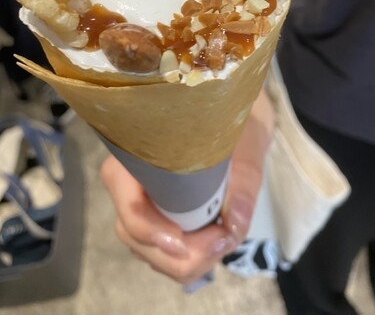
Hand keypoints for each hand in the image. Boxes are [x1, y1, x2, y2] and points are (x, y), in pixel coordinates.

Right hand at [100, 89, 274, 285]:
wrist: (232, 114)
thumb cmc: (232, 119)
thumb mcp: (245, 139)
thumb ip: (243, 177)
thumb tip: (235, 224)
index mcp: (140, 152)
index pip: (129, 202)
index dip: (150, 229)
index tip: (185, 240)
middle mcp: (130, 180)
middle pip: (135, 236)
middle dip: (179, 254)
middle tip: (223, 239)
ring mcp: (140, 202)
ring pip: (147, 250)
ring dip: (187, 260)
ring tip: (224, 237)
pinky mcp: (156, 217)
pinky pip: (161, 252)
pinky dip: (189, 258)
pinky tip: (216, 239)